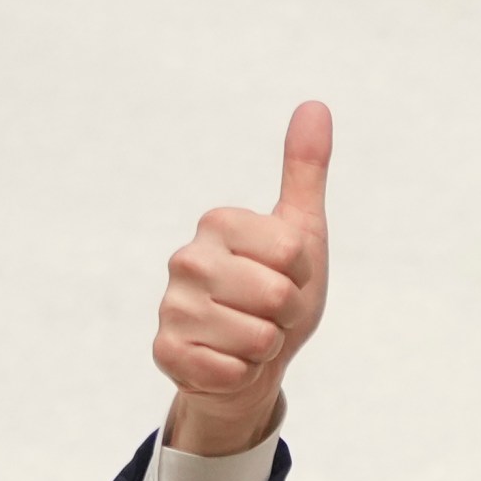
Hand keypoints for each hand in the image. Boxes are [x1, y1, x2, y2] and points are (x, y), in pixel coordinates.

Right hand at [151, 101, 331, 454]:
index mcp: (218, 222)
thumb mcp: (300, 233)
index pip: (292, 252)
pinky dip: (241, 374)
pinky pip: (229, 370)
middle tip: (268, 314)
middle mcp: (186, 258)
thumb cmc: (278, 292)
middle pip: (277, 296)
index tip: (285, 279)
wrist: (252, 360)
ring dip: (264, 348)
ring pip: (256, 338)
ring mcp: (171, 306)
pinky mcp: (165, 352)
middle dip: (286, 316)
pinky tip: (228, 362)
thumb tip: (316, 105)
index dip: (302, 277)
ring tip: (248, 338)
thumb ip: (305, 171)